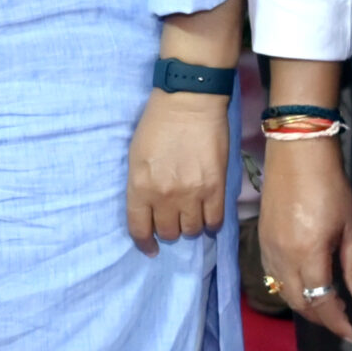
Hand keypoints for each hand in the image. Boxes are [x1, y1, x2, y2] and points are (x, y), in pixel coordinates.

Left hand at [126, 90, 232, 255]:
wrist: (188, 102)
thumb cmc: (156, 124)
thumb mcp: (136, 155)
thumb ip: (141, 185)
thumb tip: (149, 209)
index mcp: (140, 186)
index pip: (139, 229)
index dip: (144, 243)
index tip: (149, 248)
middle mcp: (164, 195)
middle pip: (168, 232)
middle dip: (168, 229)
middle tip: (171, 218)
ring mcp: (192, 194)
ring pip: (192, 231)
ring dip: (189, 226)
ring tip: (190, 213)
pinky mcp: (216, 188)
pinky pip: (215, 222)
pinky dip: (211, 224)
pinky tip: (207, 215)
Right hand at [259, 135, 351, 339]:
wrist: (297, 150)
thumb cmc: (330, 184)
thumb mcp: (350, 226)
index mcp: (306, 253)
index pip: (320, 301)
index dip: (336, 322)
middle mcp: (281, 255)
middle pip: (297, 301)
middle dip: (319, 317)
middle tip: (341, 319)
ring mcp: (267, 246)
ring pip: (281, 290)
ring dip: (302, 303)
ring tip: (324, 303)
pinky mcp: (260, 236)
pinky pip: (271, 273)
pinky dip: (287, 286)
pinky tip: (303, 281)